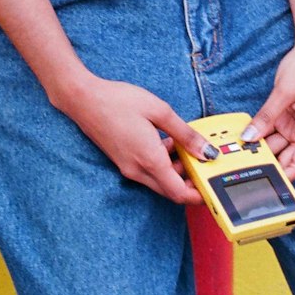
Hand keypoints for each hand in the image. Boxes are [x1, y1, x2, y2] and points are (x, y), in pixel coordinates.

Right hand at [62, 73, 210, 204]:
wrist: (83, 99)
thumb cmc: (118, 100)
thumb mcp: (159, 110)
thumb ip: (184, 133)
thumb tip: (206, 151)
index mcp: (150, 160)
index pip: (179, 193)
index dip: (198, 195)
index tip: (211, 187)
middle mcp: (137, 170)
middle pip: (170, 190)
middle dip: (189, 183)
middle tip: (203, 164)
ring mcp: (127, 168)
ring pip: (159, 181)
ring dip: (174, 172)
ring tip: (185, 147)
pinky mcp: (122, 162)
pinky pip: (147, 172)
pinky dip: (161, 164)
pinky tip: (165, 142)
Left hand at [242, 34, 294, 181]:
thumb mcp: (285, 90)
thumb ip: (266, 116)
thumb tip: (250, 137)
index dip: (284, 177)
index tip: (264, 182)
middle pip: (285, 157)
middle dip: (267, 163)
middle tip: (243, 168)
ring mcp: (294, 124)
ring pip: (276, 144)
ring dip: (260, 148)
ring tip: (239, 153)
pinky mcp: (286, 115)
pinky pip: (271, 130)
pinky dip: (260, 133)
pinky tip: (245, 136)